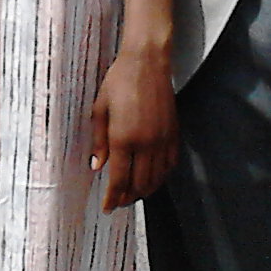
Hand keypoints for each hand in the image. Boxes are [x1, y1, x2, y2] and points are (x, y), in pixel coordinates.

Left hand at [88, 50, 177, 208]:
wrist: (147, 62)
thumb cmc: (119, 80)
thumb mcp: (100, 109)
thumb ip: (99, 141)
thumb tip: (97, 166)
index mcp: (123, 138)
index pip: (119, 179)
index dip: (113, 197)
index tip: (107, 207)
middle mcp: (146, 143)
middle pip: (139, 184)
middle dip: (127, 197)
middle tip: (118, 201)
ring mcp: (163, 140)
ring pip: (156, 179)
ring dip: (144, 191)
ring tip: (133, 193)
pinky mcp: (174, 134)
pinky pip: (170, 165)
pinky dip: (161, 177)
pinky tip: (152, 178)